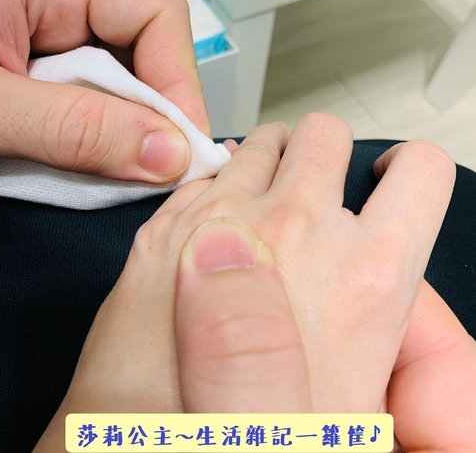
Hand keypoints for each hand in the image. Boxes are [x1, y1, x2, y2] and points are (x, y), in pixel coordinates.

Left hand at [0, 0, 207, 181]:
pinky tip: (85, 168)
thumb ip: (74, 128)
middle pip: (147, 57)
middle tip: (154, 174)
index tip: (184, 147)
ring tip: (109, 174)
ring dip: (124, 139)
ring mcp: (48, 47)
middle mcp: (53, 6)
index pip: (153, 13)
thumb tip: (168, 154)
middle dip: (155, 119)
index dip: (181, 82)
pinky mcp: (41, 83)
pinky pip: (94, 113)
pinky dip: (98, 147)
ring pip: (124, 92)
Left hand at [34, 113, 460, 449]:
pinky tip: (212, 229)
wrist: (138, 449)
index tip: (385, 182)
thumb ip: (392, 314)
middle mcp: (293, 227)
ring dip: (269, 162)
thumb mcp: (365, 403)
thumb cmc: (253, 436)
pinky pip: (202, 178)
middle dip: (324, 154)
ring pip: (259, 145)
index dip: (409, 172)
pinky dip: (214, 189)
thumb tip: (380, 250)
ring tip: (266, 200)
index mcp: (365, 275)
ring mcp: (214, 219)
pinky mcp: (158, 231)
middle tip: (316, 190)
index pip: (420, 172)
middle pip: (323, 136)